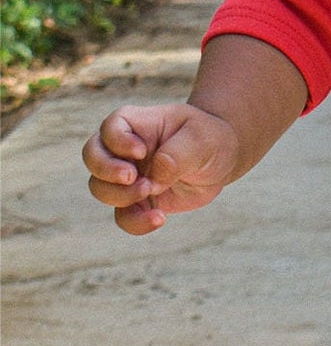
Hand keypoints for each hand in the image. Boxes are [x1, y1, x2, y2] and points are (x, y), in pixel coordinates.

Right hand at [82, 104, 239, 235]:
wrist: (222, 160)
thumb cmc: (209, 138)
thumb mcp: (202, 139)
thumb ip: (177, 154)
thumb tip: (153, 179)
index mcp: (139, 124)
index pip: (111, 127)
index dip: (118, 141)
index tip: (141, 151)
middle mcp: (125, 150)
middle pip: (92, 156)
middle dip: (106, 170)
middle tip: (133, 177)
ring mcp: (128, 176)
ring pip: (100, 189)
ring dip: (121, 196)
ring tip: (151, 191)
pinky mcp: (138, 201)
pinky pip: (123, 216)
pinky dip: (136, 222)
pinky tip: (160, 218)